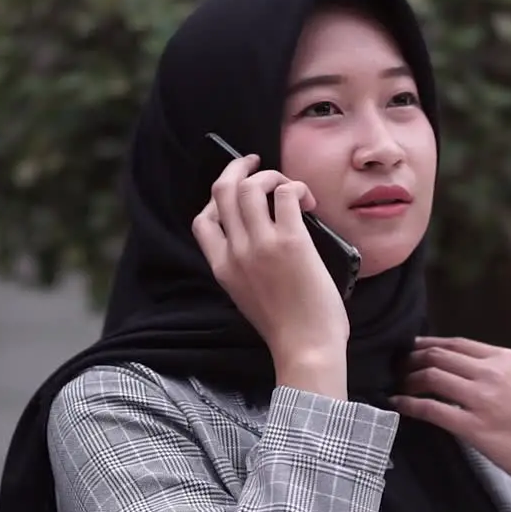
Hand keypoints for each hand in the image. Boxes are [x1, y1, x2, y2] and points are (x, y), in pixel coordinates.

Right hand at [192, 155, 348, 391]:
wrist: (306, 349)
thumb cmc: (288, 329)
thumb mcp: (249, 297)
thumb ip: (247, 268)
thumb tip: (264, 237)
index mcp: (222, 268)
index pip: (201, 221)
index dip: (217, 199)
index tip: (236, 192)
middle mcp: (236, 252)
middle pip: (222, 192)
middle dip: (238, 168)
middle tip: (256, 162)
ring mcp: (261, 245)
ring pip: (250, 186)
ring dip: (270, 176)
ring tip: (288, 186)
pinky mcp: (291, 242)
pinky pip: (286, 194)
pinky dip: (296, 188)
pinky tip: (308, 201)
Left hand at [390, 337, 510, 511]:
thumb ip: (496, 370)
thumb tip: (460, 366)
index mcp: (504, 358)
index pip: (454, 343)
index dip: (426, 345)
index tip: (410, 351)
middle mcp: (492, 374)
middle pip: (438, 356)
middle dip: (411, 360)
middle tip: (397, 369)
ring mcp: (483, 400)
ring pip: (431, 376)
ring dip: (408, 380)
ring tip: (398, 387)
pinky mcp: (475, 428)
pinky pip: (431, 409)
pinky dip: (409, 404)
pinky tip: (399, 405)